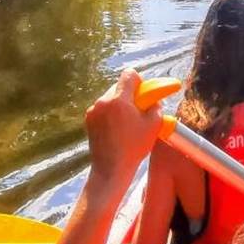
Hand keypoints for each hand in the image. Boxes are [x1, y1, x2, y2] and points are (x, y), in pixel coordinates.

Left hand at [84, 68, 161, 183]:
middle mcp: (103, 101)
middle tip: (138, 110)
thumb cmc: (134, 147)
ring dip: (119, 104)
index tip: (144, 93)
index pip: (129, 75)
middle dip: (130, 95)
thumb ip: (156, 107)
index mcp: (119, 100)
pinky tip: (116, 129)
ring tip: (126, 123)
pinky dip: (110, 113)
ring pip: (110, 97)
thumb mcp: (154, 126)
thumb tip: (153, 100)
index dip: (139, 81)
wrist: (111, 168)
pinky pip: (102, 108)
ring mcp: (93, 110)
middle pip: (119, 86)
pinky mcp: (88, 119)